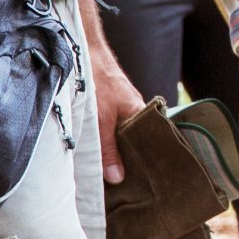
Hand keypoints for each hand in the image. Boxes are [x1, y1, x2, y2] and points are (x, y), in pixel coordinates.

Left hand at [82, 0, 144, 184]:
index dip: (151, 164)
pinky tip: (101, 157)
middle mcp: (137, 113)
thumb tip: (117, 179)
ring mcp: (124, 110)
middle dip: (132, 163)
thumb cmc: (96, 81)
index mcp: (143, 115)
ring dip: (117, 153)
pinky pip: (114, 131)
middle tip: (128, 187)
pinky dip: (109, 143)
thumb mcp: (100, 121)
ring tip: (113, 178)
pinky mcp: (111, 107)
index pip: (155, 145)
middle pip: (139, 144)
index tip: (147, 184)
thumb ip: (108, 150)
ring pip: (124, 138)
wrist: (84, 51)